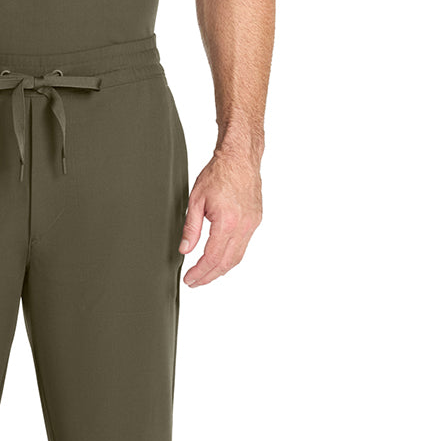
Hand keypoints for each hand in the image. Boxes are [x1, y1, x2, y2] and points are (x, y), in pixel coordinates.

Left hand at [178, 147, 262, 286]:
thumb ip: (191, 228)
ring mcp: (252, 224)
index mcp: (227, 222)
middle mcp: (244, 226)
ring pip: (237, 257)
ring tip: (205, 274)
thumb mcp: (196, 200)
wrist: (240, 157)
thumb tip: (185, 249)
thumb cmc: (219, 173)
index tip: (189, 279)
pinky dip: (230, 256)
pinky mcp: (255, 220)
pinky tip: (219, 258)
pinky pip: (244, 246)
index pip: (212, 258)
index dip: (200, 272)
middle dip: (209, 276)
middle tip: (195, 282)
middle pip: (226, 263)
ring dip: (221, 269)